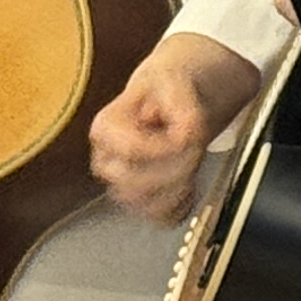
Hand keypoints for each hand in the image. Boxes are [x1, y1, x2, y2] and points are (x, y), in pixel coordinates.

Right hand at [92, 31, 267, 221]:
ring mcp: (121, 185)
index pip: (133, 151)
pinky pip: (161, 218)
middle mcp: (106, 162)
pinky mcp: (141, 201)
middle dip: (174, 169)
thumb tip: (187, 135)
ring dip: (178, 188)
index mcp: (105, 129)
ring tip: (191, 164)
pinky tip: (190, 185)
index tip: (187, 137)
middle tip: (195, 149)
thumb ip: (182, 108)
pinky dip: (181, 205)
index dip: (165, 148)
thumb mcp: (175, 82)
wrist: (171, 102)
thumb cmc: (165, 92)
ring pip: (147, 205)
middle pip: (136, 184)